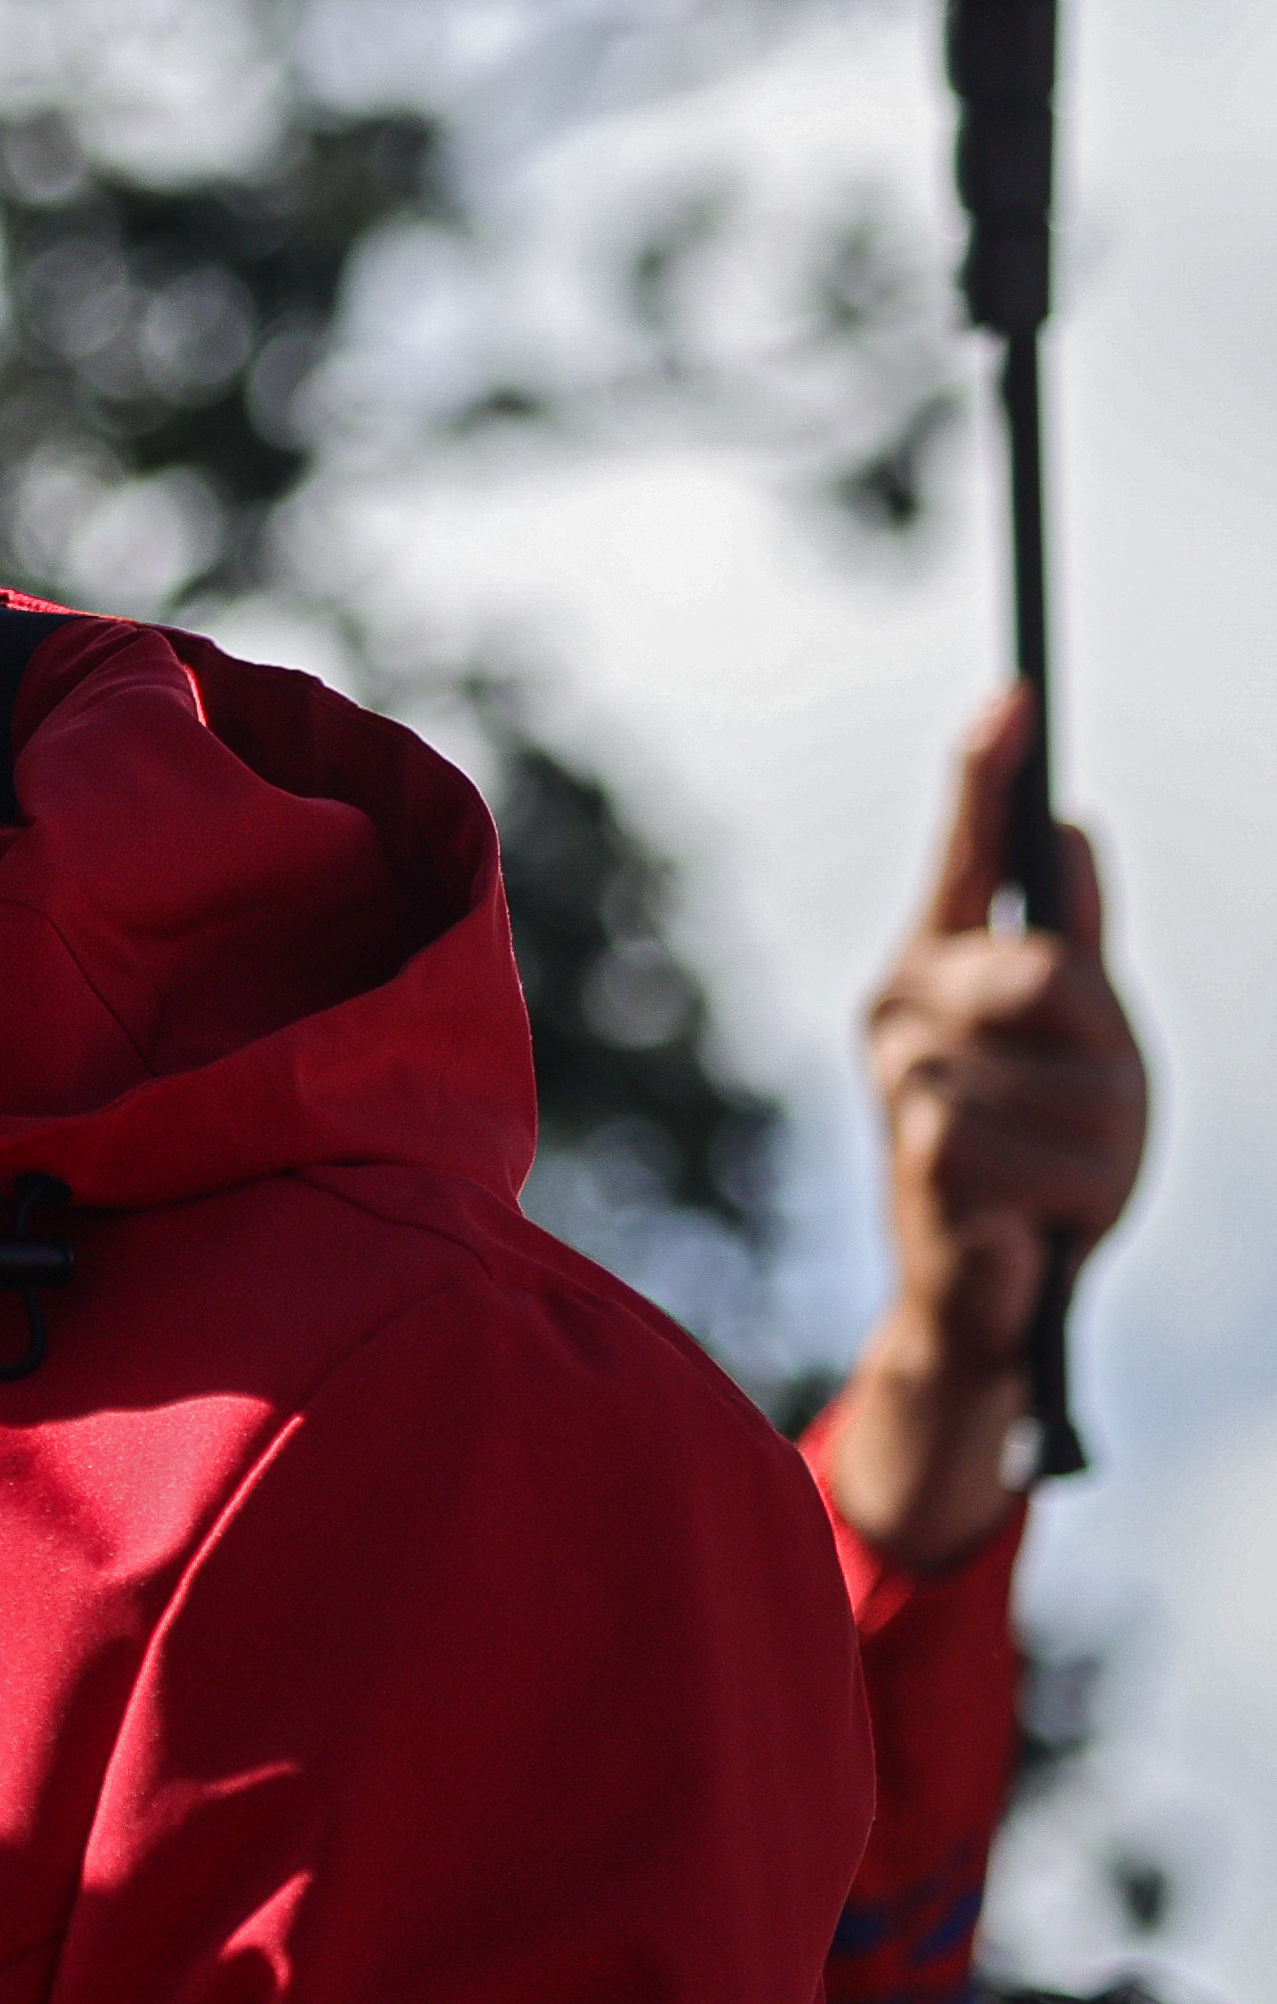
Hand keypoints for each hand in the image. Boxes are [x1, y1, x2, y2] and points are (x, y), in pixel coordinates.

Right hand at [827, 686, 1146, 1573]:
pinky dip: (1068, 1201)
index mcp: (935, 972)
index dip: (986, 776)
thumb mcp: (1085, 1060)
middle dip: (1103, 1051)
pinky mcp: (920, 1162)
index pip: (966, 856)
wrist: (986, 1308)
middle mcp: (901, 1014)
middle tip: (1090, 1119)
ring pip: (1067, 1078)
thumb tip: (1073, 827)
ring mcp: (903, 1086)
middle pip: (1048, 976)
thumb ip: (1074, 950)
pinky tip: (1038, 1227)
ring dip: (1102, 1148)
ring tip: (1067, 1188)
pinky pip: (1040, 1153)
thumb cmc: (1036, 1170)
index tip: (1017, 695)